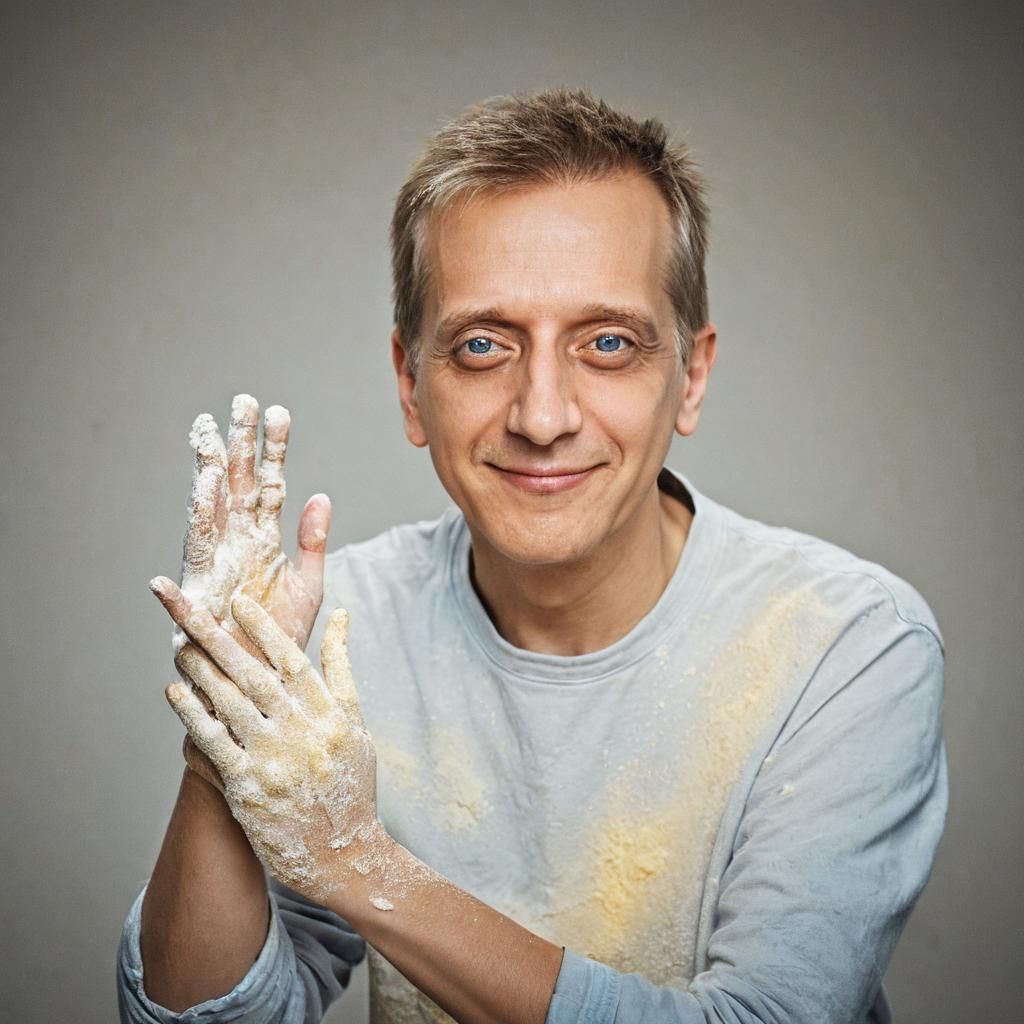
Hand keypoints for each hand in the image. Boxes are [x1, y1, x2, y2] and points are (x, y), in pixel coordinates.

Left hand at [151, 577, 380, 902]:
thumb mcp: (356, 723)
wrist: (343, 855)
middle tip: (188, 607)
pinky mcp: (248, 787)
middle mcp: (301, 731)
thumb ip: (342, 669)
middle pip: (252, 673)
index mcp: (329, 712)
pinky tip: (176, 692)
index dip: (264, 628)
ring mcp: (273, 759)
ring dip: (199, 670)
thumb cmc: (351, 784)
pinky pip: (214, 743)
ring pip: (229, 703)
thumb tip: (342, 616)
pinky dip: (193, 715)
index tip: (237, 601)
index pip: (291, 659)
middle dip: (217, 638)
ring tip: (178, 643)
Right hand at [180, 394, 330, 652]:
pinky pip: (200, 549)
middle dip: (240, 444)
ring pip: (214, 506)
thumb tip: (321, 496)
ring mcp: (218, 563)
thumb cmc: (282, 637)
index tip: (278, 411)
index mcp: (265, 539)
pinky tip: (202, 488)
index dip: (274, 449)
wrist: (262, 685)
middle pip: (239, 484)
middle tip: (241, 402)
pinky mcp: (201, 589)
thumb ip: (313, 540)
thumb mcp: (309, 584)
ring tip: (212, 436)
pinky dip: (199, 520)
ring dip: (213, 471)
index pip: (271, 484)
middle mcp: (238, 543)